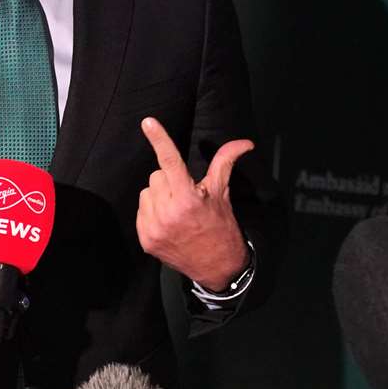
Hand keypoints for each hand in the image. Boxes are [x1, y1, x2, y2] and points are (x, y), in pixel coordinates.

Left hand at [136, 117, 252, 290]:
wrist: (217, 266)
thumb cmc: (221, 225)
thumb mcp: (222, 193)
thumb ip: (226, 162)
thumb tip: (246, 142)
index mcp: (188, 198)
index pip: (170, 161)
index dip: (159, 139)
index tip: (147, 122)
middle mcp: (168, 213)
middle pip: (157, 175)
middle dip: (170, 180)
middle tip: (186, 195)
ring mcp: (154, 228)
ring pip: (147, 192)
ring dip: (159, 195)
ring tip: (176, 210)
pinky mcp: (145, 239)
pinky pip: (141, 210)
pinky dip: (153, 212)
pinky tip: (168, 222)